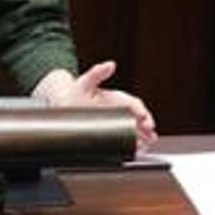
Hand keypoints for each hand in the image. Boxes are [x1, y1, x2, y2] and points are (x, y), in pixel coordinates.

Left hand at [35, 61, 158, 148]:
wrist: (64, 105)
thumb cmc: (77, 92)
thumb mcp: (86, 82)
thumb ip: (97, 73)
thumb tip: (110, 64)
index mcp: (117, 99)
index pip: (134, 105)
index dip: (141, 111)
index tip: (144, 118)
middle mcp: (120, 111)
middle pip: (138, 119)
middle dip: (146, 127)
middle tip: (150, 135)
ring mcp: (116, 122)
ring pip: (134, 130)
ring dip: (144, 137)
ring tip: (148, 144)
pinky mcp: (111, 132)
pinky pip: (125, 139)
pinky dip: (133, 145)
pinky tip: (138, 150)